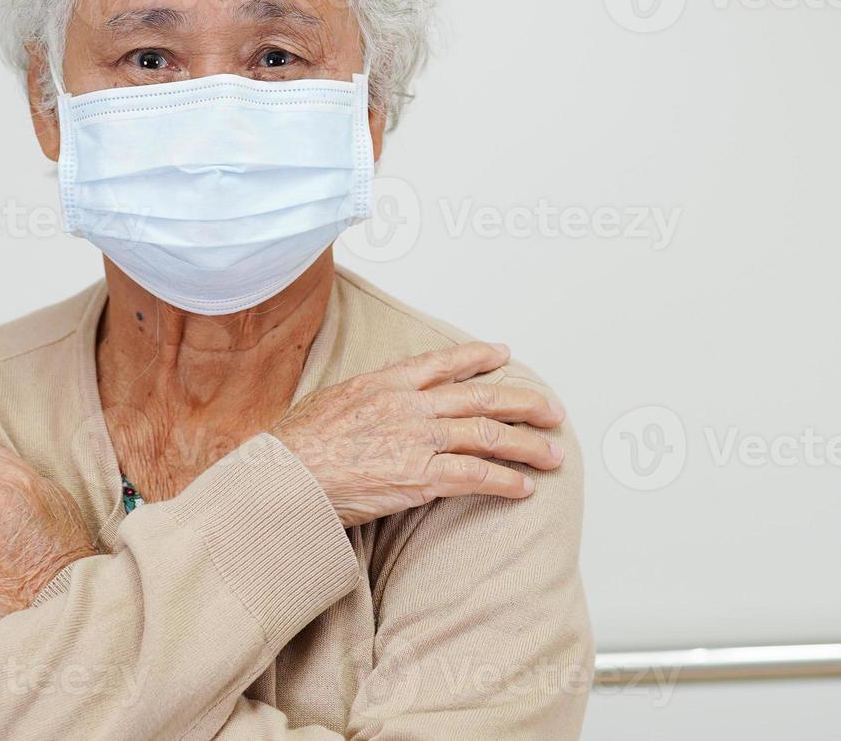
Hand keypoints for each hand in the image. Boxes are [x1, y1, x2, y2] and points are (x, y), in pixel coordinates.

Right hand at [271, 342, 565, 527]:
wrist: (286, 475)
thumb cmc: (296, 445)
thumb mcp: (330, 400)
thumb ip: (364, 397)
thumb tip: (374, 401)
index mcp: (386, 382)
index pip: (443, 362)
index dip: (478, 357)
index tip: (503, 354)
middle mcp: (409, 405)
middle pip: (481, 398)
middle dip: (523, 403)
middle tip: (551, 411)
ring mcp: (418, 440)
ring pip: (489, 436)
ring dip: (528, 446)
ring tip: (553, 455)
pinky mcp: (421, 477)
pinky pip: (476, 476)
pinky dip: (506, 481)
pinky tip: (524, 487)